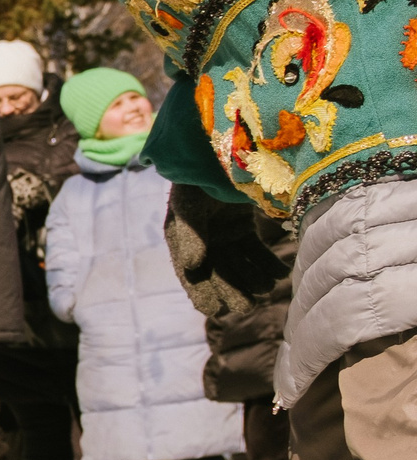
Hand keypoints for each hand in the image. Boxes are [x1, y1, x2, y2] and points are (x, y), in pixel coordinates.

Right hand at [163, 184, 285, 317]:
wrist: (220, 148)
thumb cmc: (200, 175)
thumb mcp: (191, 204)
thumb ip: (191, 234)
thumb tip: (191, 266)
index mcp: (179, 235)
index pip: (189, 271)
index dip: (199, 292)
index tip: (213, 311)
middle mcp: (201, 238)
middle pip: (217, 271)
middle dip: (231, 290)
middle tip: (246, 307)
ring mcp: (223, 233)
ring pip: (238, 264)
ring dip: (252, 278)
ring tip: (268, 288)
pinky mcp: (243, 227)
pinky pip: (255, 250)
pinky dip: (267, 263)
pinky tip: (280, 274)